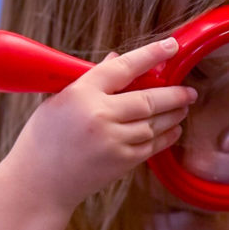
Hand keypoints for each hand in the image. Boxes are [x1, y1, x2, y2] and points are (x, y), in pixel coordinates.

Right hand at [7, 37, 197, 208]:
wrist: (38, 183)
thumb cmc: (44, 138)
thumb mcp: (59, 99)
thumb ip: (91, 79)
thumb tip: (118, 58)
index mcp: (81, 94)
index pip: (123, 67)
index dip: (151, 55)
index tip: (171, 46)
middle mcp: (100, 116)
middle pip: (148, 99)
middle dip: (174, 94)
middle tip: (190, 90)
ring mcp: (113, 141)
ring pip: (154, 123)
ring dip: (173, 114)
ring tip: (183, 106)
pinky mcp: (122, 162)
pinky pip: (152, 145)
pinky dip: (166, 136)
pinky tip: (173, 128)